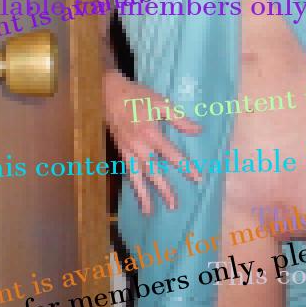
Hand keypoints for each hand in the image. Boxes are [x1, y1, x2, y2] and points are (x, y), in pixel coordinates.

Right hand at [103, 71, 201, 213]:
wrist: (108, 95)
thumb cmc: (137, 97)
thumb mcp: (160, 102)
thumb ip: (178, 118)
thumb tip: (197, 130)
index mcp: (150, 133)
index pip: (171, 154)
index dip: (184, 167)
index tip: (197, 178)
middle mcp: (138, 146)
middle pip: (152, 172)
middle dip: (163, 189)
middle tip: (174, 205)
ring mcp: (127, 151)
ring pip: (136, 177)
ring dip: (143, 195)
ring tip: (149, 212)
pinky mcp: (121, 152)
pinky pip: (128, 172)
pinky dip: (133, 185)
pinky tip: (138, 195)